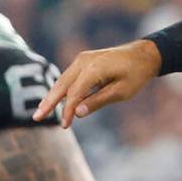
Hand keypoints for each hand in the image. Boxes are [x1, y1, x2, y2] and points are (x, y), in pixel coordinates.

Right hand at [32, 40, 161, 127]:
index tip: (65, 125)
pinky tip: (55, 101)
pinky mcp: (84, 60)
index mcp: (95, 68)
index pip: (75, 93)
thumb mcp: (122, 91)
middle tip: (36, 118)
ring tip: (41, 111)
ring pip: (63, 80)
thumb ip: (99, 101)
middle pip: (62, 84)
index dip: (67, 111)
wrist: (144, 54)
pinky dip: (62, 89)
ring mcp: (83, 59)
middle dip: (49, 102)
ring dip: (53, 95)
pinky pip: (70, 76)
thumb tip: (78, 113)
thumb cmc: (136, 74)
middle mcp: (85, 61)